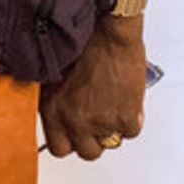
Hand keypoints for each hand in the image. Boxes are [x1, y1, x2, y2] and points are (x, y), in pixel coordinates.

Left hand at [38, 18, 147, 158]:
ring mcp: (100, 120)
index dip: (68, 141)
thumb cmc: (81, 43)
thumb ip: (52, 98)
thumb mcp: (53, 72)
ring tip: (109, 107)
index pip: (57, 148)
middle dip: (92, 140)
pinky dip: (130, 119)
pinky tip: (124, 101)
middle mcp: (75, 119)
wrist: (106, 31)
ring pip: (110, 143)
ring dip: (111, 129)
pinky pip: (131, 131)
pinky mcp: (124, 116)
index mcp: (53, 108)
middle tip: (95, 123)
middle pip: (86, 152)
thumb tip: (55, 112)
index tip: (73, 134)